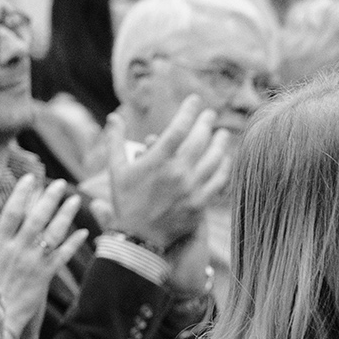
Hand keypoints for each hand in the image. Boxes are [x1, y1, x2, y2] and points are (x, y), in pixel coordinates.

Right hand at [0, 176, 86, 337]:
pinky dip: (73, 243)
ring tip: (76, 200)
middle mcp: (16, 250)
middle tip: (60, 183)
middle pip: (36, 218)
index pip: (11, 212)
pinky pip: (62, 256)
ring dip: (66, 215)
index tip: (31, 178)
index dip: (22, 193)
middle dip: (49, 198)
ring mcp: (32, 262)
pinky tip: (84, 232)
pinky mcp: (44, 276)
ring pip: (52, 234)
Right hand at [105, 96, 231, 252]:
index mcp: (157, 161)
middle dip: (206, 123)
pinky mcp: (201, 204)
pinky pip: (218, 181)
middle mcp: (177, 173)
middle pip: (199, 140)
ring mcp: (191, 189)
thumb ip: (115, 141)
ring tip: (222, 134)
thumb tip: (113, 116)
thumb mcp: (116, 170)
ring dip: (219, 144)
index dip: (188, 111)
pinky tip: (225, 160)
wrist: (139, 238)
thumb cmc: (126, 202)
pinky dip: (223, 168)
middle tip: (210, 114)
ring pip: (213, 159)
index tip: (194, 100)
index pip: (178, 128)